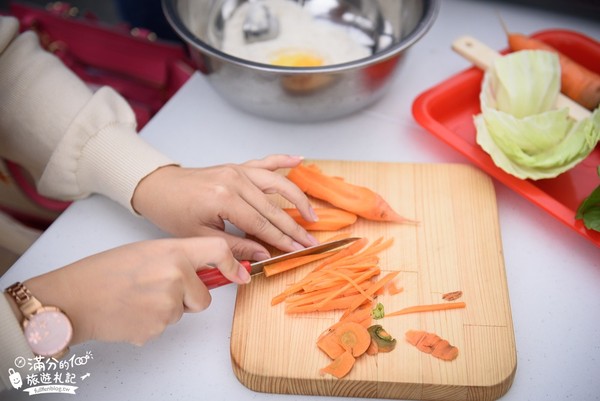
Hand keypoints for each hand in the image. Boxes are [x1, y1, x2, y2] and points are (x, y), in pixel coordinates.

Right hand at [20, 237, 248, 345]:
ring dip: (168, 309)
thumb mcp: (147, 251)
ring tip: (138, 298)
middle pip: (204, 296)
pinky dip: (153, 322)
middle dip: (189, 297)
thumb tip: (208, 270)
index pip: (218, 249)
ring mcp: (167, 304)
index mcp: (172, 251)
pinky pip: (166, 326)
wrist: (74, 298)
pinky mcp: (157, 327)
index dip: (234, 263)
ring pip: (183, 312)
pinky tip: (132, 311)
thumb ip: (179, 258)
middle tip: (158, 289)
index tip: (242, 273)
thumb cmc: (105, 272)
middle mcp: (175, 275)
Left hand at [131, 154, 318, 260]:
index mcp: (224, 198)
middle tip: (310, 241)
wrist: (158, 187)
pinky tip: (300, 159)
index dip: (282, 240)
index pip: (262, 224)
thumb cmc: (174, 212)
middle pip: (273, 207)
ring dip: (297, 198)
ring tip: (312, 214)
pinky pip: (265, 162)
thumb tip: (263, 255)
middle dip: (294, 227)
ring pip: (277, 183)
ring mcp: (238, 170)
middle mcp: (235, 180)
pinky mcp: (237, 166)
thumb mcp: (201, 236)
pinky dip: (283, 159)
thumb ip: (235, 246)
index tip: (298, 250)